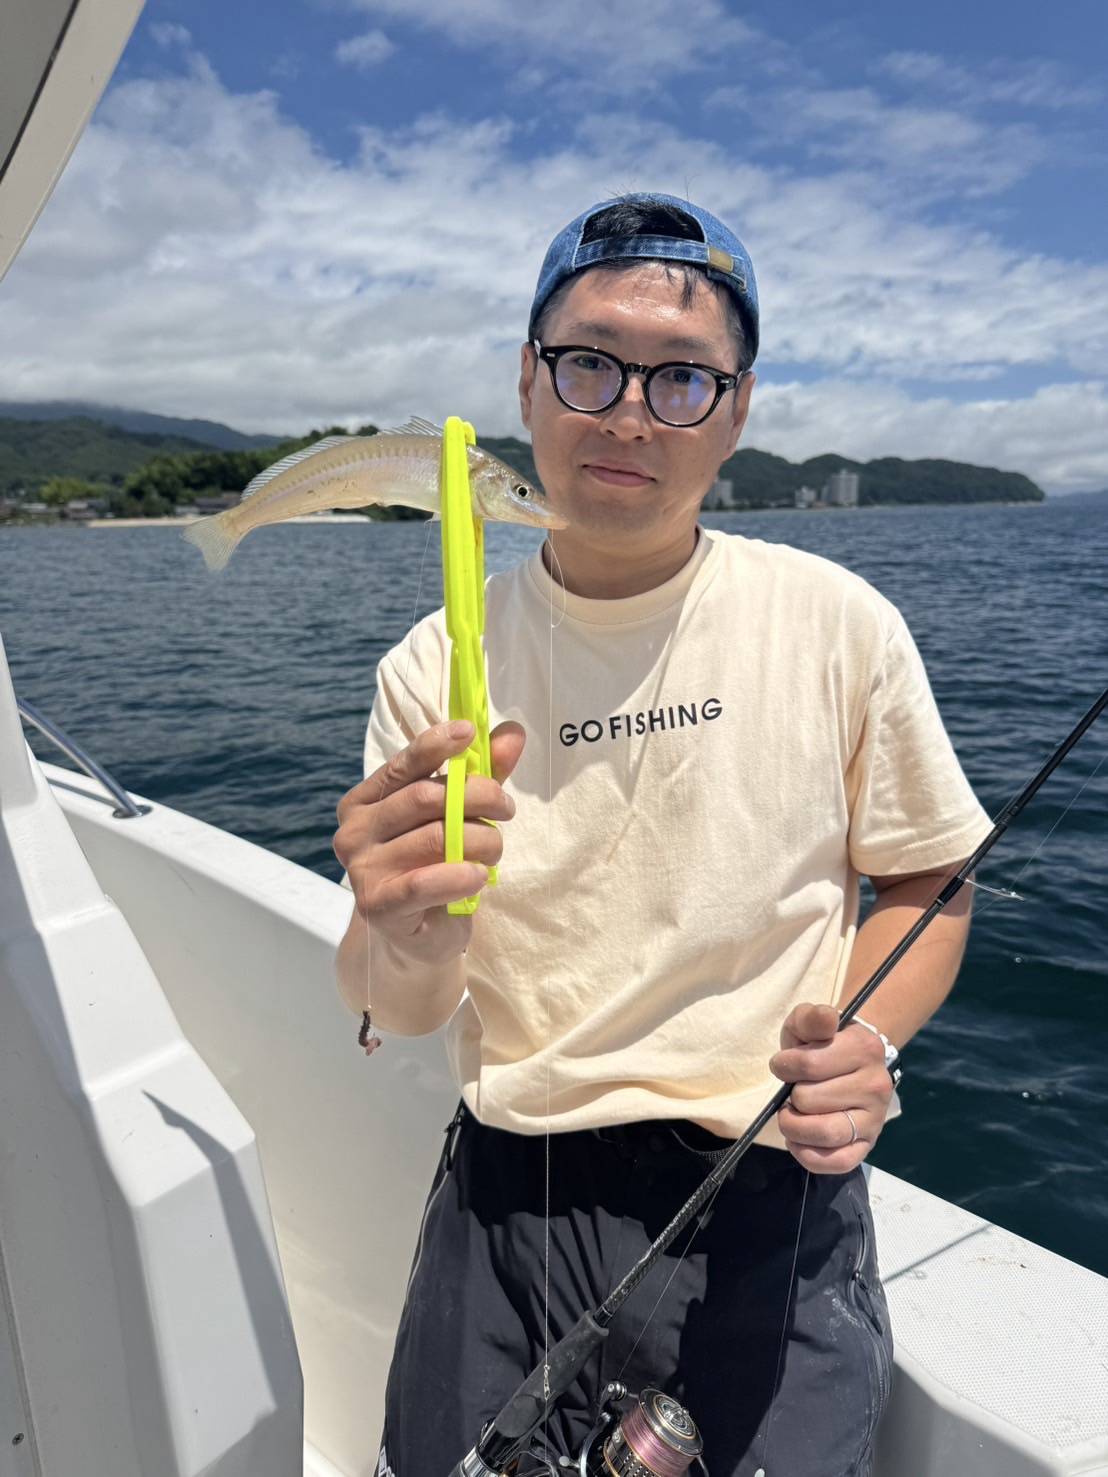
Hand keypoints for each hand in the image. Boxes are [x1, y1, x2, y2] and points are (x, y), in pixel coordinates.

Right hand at [333, 719, 524, 969]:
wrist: (418, 935)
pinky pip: (424, 882)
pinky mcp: (377, 905)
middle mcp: (355, 830)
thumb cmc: (435, 865)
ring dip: (481, 840)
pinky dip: (460, 875)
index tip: (469, 732)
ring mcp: (362, 868)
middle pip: (425, 797)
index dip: (435, 744)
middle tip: (506, 808)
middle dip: (478, 796)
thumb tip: (513, 733)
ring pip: (436, 837)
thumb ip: (481, 774)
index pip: (401, 765)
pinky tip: (478, 875)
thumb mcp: (458, 815)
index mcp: (365, 801)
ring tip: (494, 849)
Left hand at [769, 1003, 893, 1172]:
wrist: (851, 1062)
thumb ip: (812, 1016)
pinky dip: (808, 1155)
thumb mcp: (811, 1021)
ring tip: (790, 1114)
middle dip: (790, 1095)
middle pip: (809, 1100)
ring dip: (794, 1126)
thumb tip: (825, 1018)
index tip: (784, 1063)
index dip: (785, 1065)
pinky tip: (798, 1140)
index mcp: (865, 1048)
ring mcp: (875, 1119)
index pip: (808, 1065)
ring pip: (824, 1133)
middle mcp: (876, 1085)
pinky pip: (837, 1162)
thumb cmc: (822, 1042)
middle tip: (793, 1089)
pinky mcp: (868, 1145)